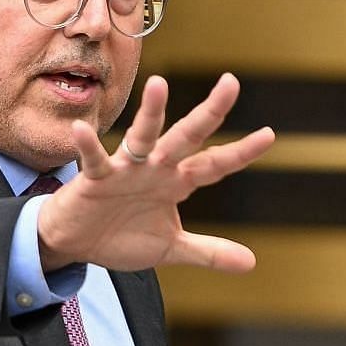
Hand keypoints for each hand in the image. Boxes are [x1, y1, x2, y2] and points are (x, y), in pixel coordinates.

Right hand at [36, 72, 274, 273]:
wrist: (77, 242)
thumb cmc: (122, 235)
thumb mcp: (171, 249)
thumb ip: (209, 252)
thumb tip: (251, 263)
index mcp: (176, 183)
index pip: (214, 164)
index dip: (240, 152)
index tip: (269, 134)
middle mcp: (155, 168)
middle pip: (186, 137)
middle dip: (209, 112)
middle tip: (231, 82)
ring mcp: (125, 170)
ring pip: (142, 137)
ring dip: (150, 112)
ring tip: (159, 84)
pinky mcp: (95, 179)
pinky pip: (94, 160)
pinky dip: (88, 145)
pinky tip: (82, 129)